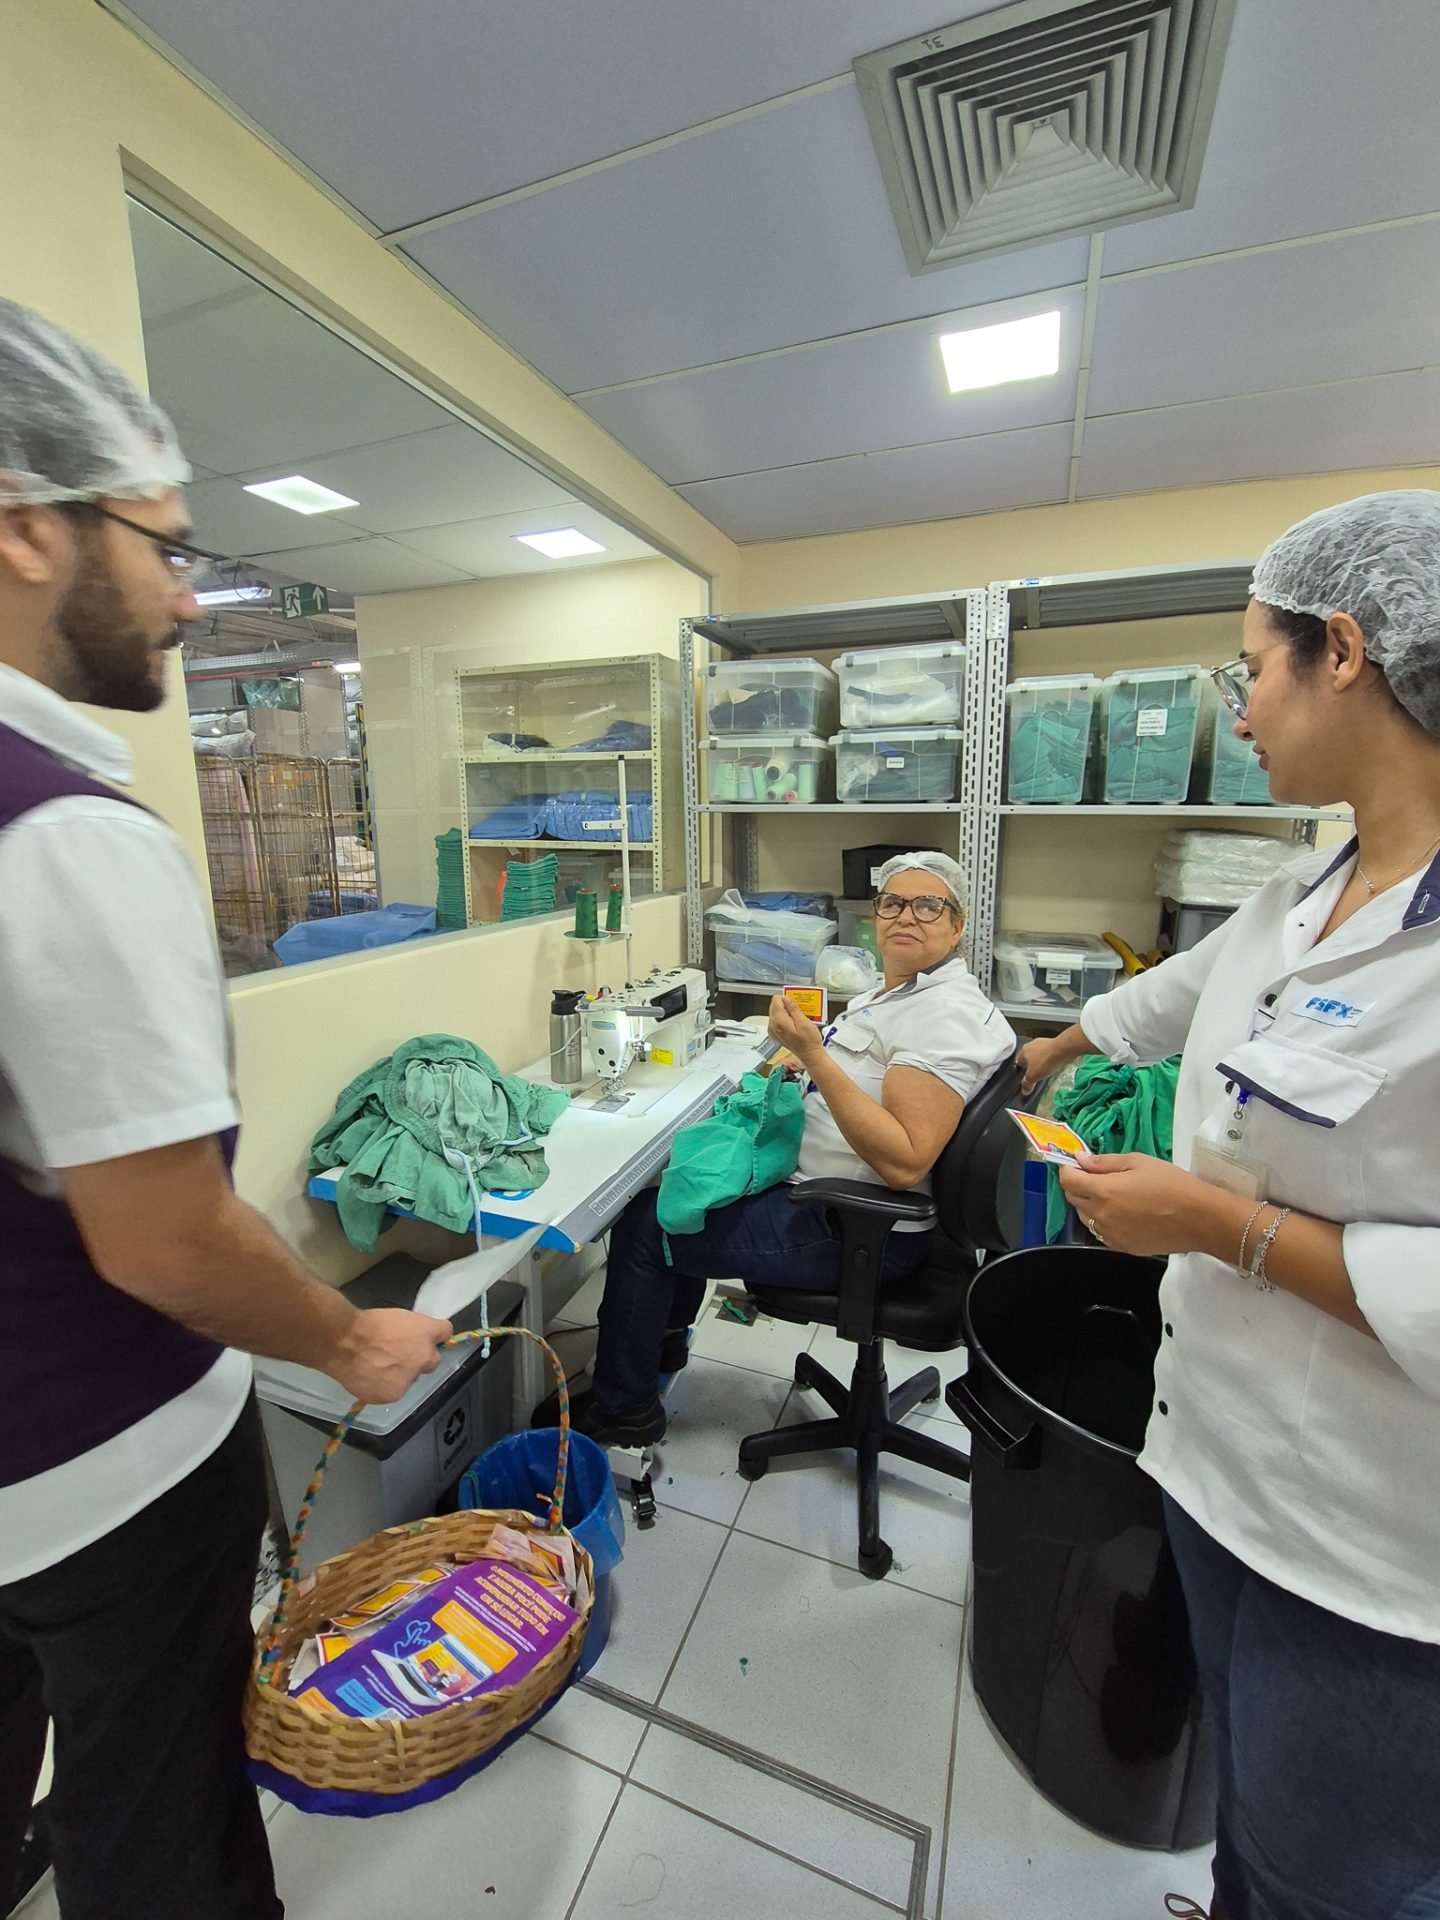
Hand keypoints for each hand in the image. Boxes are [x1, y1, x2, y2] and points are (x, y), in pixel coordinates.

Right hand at [328, 1308, 452, 1403]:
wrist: (345, 1342)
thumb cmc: (367, 1323)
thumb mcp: (396, 1316)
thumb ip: (411, 1329)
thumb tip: (413, 1336)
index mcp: (427, 1332)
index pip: (445, 1331)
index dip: (434, 1335)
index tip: (426, 1336)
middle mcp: (425, 1358)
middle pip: (432, 1360)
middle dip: (419, 1358)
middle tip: (399, 1354)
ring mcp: (409, 1379)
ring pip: (410, 1378)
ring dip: (400, 1374)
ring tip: (377, 1366)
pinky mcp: (392, 1396)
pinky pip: (392, 1391)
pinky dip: (383, 1386)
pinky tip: (369, 1377)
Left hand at [767, 993, 823, 1065]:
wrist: (809, 1054)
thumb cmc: (809, 1041)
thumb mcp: (804, 1022)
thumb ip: (793, 1008)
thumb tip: (786, 999)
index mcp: (779, 1022)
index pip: (776, 1000)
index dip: (787, 1000)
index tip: (795, 1004)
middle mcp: (773, 1026)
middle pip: (775, 1006)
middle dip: (786, 1006)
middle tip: (798, 1011)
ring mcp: (773, 1030)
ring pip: (776, 1012)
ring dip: (787, 1012)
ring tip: (798, 1017)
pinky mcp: (775, 1033)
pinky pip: (777, 1020)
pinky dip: (785, 1018)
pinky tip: (794, 1023)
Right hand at [1017, 1035, 1070, 1097]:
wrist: (1063, 1049)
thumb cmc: (1044, 1061)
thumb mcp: (1033, 1076)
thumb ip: (1027, 1084)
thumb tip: (1024, 1091)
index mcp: (1023, 1052)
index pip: (1018, 1063)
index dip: (1022, 1072)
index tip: (1026, 1078)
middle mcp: (1030, 1045)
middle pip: (1029, 1058)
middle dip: (1032, 1066)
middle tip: (1036, 1075)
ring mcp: (1042, 1042)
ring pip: (1038, 1054)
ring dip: (1041, 1061)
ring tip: (1046, 1070)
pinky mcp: (1052, 1042)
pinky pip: (1048, 1053)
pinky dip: (1049, 1058)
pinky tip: (1053, 1064)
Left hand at [1057, 1153, 1217, 1257]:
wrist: (1199, 1219)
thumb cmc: (1171, 1184)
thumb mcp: (1139, 1162)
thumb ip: (1105, 1162)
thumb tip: (1081, 1160)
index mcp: (1103, 1191)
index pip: (1068, 1181)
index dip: (1068, 1169)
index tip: (1076, 1164)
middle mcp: (1101, 1215)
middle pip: (1073, 1199)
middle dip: (1077, 1185)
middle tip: (1094, 1175)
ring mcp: (1110, 1235)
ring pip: (1085, 1217)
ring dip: (1089, 1204)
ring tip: (1111, 1194)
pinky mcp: (1121, 1248)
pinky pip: (1101, 1232)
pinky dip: (1102, 1221)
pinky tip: (1121, 1213)